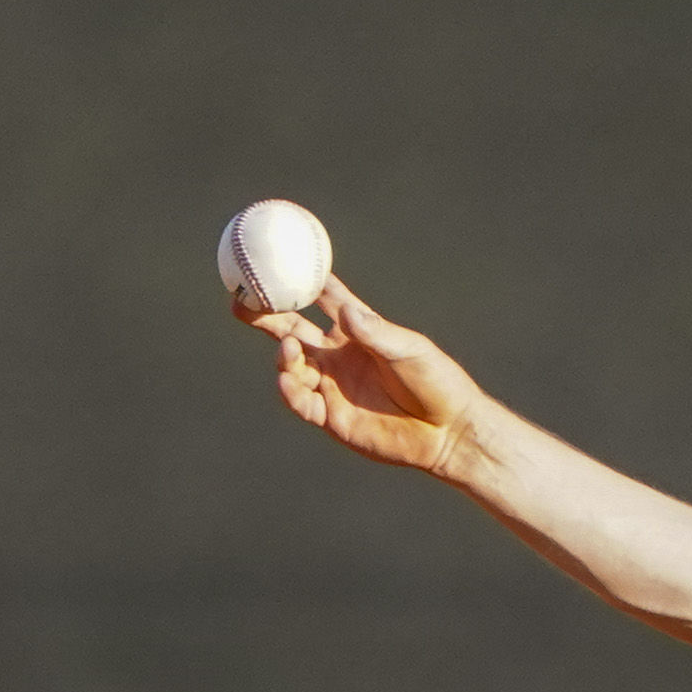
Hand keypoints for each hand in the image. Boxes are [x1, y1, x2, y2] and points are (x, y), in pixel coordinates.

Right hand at [241, 275, 482, 478]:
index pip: (323, 297)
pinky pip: (301, 402)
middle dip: (265, 315)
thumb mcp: (409, 352)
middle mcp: (338, 355)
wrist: (449, 432)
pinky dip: (289, 390)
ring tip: (288, 348)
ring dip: (283, 354)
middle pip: (291, 328)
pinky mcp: (332, 417)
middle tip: (241, 301)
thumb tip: (348, 312)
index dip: (301, 279)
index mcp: (357, 331)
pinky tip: (287, 379)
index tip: (276, 259)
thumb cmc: (437, 383)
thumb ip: (376, 334)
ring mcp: (332, 385)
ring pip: (292, 366)